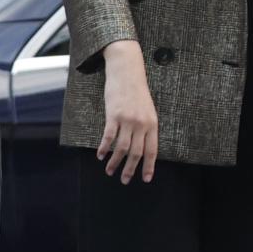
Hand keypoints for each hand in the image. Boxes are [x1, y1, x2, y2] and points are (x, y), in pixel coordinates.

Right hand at [98, 40, 158, 183]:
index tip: (146, 179)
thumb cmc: (137, 91)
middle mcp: (141, 124)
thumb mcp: (148, 109)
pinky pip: (108, 137)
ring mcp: (127, 120)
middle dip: (130, 169)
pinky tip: (100, 155)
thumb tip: (142, 147)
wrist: (127, 71)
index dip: (149, 166)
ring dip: (115, 163)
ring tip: (109, 171)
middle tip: (125, 180)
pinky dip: (104, 148)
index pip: (152, 150)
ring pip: (121, 148)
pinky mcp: (113, 115)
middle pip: (136, 153)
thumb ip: (146, 127)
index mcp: (152, 123)